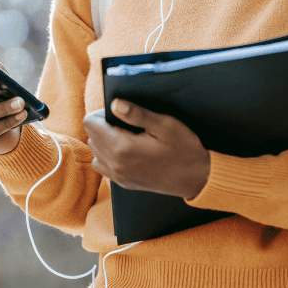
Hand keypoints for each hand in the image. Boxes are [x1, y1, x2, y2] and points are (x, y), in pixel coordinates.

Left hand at [83, 100, 210, 199]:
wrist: (197, 178)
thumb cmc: (184, 149)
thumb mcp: (165, 125)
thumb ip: (137, 113)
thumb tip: (114, 104)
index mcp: (122, 148)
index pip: (90, 123)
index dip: (102, 112)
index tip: (120, 112)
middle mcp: (115, 165)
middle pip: (91, 137)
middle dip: (103, 126)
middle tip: (127, 122)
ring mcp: (118, 177)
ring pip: (95, 152)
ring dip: (104, 141)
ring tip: (127, 136)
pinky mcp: (124, 183)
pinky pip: (104, 166)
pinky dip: (109, 155)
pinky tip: (128, 150)